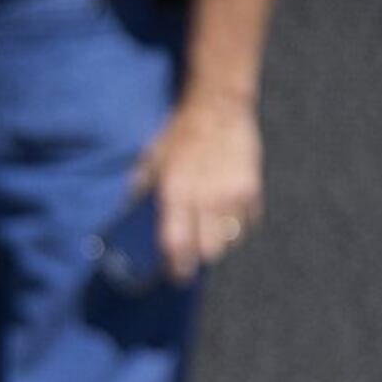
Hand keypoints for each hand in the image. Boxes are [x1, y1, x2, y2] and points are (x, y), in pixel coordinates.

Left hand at [129, 97, 262, 282]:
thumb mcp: (152, 159)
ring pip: (230, 242)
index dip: (176, 265)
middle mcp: (206, 198)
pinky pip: (246, 224)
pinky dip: (237, 227)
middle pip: (207, 251)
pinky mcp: (251, 190)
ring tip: (209, 233)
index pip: (176, 244)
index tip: (175, 273)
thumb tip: (130, 215)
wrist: (218, 107)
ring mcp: (232, 196)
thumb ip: (142, 189)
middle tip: (192, 254)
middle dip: (198, 257)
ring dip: (219, 243)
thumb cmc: (180, 133)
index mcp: (176, 192)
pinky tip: (226, 216)